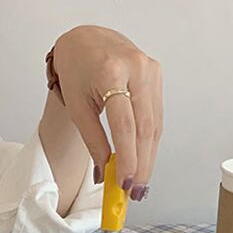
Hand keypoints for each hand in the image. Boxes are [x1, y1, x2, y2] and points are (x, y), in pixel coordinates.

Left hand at [51, 25, 162, 200]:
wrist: (84, 40)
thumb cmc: (75, 70)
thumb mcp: (76, 106)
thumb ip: (92, 139)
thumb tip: (103, 173)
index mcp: (112, 74)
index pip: (125, 125)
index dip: (127, 158)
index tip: (123, 183)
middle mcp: (137, 69)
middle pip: (145, 127)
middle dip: (140, 164)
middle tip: (134, 192)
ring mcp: (151, 71)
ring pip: (154, 124)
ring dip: (147, 157)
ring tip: (138, 183)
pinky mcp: (157, 75)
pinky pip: (155, 115)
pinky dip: (149, 141)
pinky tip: (142, 160)